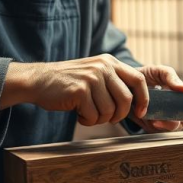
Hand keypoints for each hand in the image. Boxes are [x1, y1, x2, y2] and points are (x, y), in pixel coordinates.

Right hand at [1, 55, 149, 125]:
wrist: (38, 80)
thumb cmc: (68, 82)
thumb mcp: (94, 73)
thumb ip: (114, 82)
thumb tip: (136, 103)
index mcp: (110, 62)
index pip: (138, 79)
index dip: (143, 98)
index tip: (141, 112)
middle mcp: (103, 67)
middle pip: (126, 99)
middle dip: (120, 115)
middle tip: (109, 119)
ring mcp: (91, 78)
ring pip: (110, 111)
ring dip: (99, 119)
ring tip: (88, 113)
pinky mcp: (80, 91)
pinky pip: (93, 116)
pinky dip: (87, 120)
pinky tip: (78, 114)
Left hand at [131, 65, 182, 132]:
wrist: (126, 81)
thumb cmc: (147, 76)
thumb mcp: (160, 72)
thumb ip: (171, 77)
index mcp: (178, 102)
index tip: (180, 113)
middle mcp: (170, 113)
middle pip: (178, 126)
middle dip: (173, 124)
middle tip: (167, 118)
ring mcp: (160, 121)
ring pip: (165, 130)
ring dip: (161, 126)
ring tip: (154, 119)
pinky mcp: (148, 126)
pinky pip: (152, 131)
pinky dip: (150, 126)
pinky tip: (146, 119)